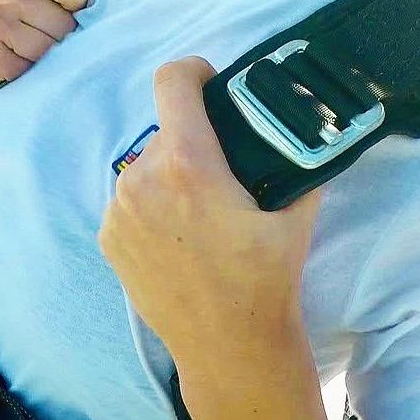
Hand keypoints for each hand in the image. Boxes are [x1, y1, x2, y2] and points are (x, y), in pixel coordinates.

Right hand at [0, 0, 89, 90]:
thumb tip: (100, 14)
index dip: (78, 6)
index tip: (60, 12)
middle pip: (67, 25)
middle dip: (57, 35)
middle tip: (30, 32)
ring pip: (51, 50)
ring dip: (41, 56)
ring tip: (17, 46)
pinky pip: (30, 70)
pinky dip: (24, 71)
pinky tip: (5, 59)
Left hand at [98, 58, 320, 372]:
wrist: (227, 347)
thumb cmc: (264, 280)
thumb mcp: (293, 215)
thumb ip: (296, 162)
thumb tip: (311, 130)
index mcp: (188, 164)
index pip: (172, 81)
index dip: (194, 72)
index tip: (211, 84)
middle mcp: (142, 180)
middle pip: (166, 129)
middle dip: (194, 139)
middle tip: (225, 173)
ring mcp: (118, 211)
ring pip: (147, 164)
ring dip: (172, 174)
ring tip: (202, 212)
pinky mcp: (108, 237)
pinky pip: (131, 198)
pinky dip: (153, 205)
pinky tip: (180, 236)